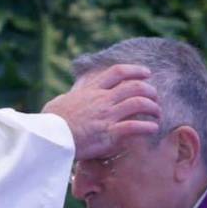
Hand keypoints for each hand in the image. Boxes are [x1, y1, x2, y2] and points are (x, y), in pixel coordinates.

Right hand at [41, 64, 159, 159]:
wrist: (49, 137)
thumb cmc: (50, 121)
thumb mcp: (61, 101)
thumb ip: (72, 97)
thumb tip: (72, 96)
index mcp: (91, 90)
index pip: (117, 73)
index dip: (135, 70)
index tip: (146, 73)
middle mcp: (102, 100)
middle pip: (134, 87)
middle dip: (150, 91)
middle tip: (155, 98)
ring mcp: (107, 116)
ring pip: (139, 103)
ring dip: (153, 108)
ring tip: (157, 114)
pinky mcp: (109, 133)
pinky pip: (135, 126)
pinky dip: (147, 127)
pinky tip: (152, 129)